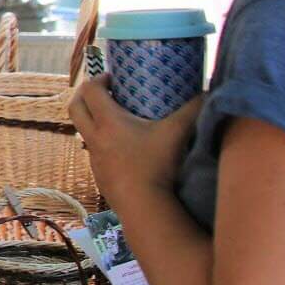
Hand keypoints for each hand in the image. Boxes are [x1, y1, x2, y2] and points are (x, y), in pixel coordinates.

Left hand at [69, 74, 202, 207]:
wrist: (143, 207)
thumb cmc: (157, 166)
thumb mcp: (178, 132)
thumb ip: (195, 109)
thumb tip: (209, 91)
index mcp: (108, 122)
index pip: (90, 91)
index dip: (98, 79)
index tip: (113, 77)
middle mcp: (94, 138)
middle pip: (75, 108)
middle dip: (84, 95)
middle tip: (104, 91)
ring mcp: (94, 158)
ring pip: (84, 132)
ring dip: (93, 121)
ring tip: (117, 119)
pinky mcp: (99, 176)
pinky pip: (94, 152)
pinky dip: (103, 143)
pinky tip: (124, 148)